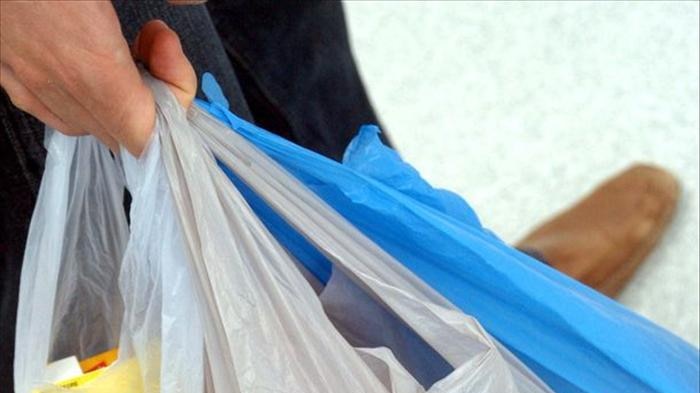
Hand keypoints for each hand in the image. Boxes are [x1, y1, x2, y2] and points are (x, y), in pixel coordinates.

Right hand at [0, 1, 195, 154]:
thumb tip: (192, 1)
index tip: (171, 56)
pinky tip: (89, 51)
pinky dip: (84, 92)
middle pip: (120, 131)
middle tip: (155, 42)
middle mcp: (54, 81)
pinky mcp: (3, 67)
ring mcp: (24, 77)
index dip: (172, 108)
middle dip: (153, 94)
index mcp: (88, 63)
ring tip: (124, 40)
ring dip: (119, 93)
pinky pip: (51, 106)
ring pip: (87, 121)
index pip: (141, 134)